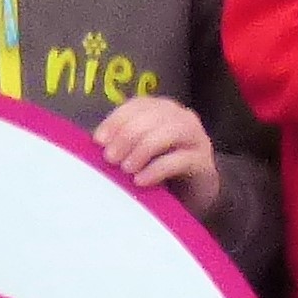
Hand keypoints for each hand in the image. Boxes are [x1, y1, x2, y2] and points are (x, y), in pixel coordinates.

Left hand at [94, 95, 220, 210]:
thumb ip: (120, 143)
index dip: (116, 120)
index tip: (98, 140)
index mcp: (163, 109)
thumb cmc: (160, 169)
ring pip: (169, 132)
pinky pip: (180, 160)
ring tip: (126, 169)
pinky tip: (141, 180)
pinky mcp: (204, 162)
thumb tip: (93, 144)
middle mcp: (182, 117)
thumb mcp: (137, 152)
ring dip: (142, 150)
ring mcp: (196, 137)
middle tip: (110, 158)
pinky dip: (156, 169)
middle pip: (152, 117)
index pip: (138, 105)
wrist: (196, 192)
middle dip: (127, 136)